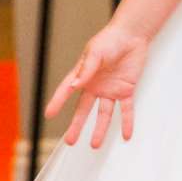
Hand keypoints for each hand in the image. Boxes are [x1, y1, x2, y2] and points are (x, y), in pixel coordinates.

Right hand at [45, 22, 148, 146]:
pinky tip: (126, 135)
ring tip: (94, 145)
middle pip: (83, 109)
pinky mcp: (126, 90)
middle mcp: (95, 85)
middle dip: (77, 125)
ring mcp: (110, 90)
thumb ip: (86, 70)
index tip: (49, 114)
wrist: (132, 35)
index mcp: (83, 75)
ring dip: (100, 129)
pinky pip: (126, 110)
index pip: (67, 91)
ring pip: (104, 114)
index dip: (57, 102)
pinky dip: (127, 123)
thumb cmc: (110, 40)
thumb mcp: (95, 53)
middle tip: (70, 141)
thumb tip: (74, 87)